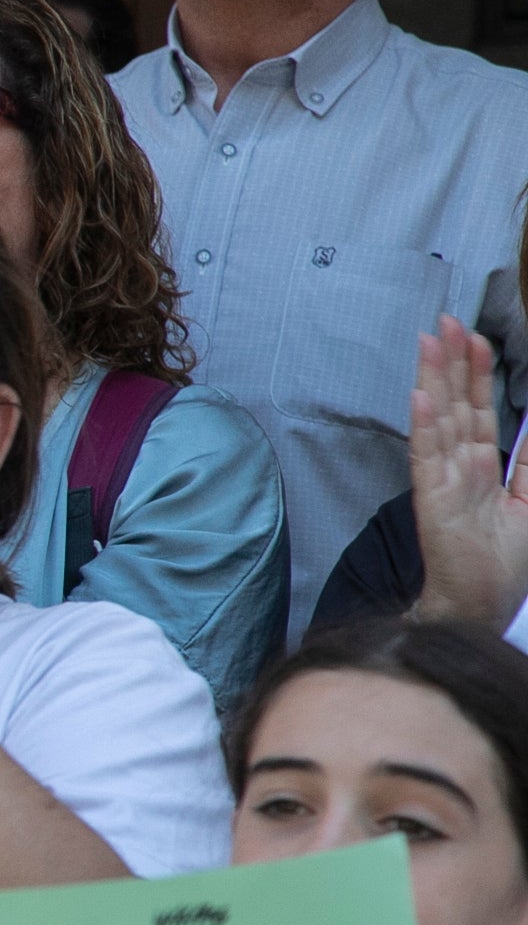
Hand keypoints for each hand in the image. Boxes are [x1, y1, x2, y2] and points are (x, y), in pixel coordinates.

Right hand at [413, 319, 527, 625]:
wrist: (481, 604)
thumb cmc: (505, 561)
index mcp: (482, 466)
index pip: (478, 409)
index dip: (476, 373)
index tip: (473, 335)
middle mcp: (460, 466)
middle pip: (458, 404)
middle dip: (453, 361)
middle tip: (447, 320)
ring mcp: (443, 480)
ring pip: (441, 420)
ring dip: (434, 380)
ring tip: (430, 342)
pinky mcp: (432, 501)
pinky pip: (427, 457)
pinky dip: (423, 426)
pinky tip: (419, 397)